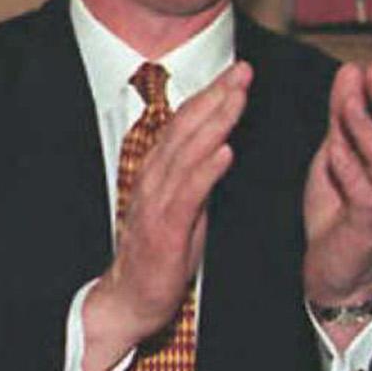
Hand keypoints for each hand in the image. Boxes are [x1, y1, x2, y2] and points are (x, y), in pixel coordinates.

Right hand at [81, 61, 250, 370]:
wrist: (129, 300)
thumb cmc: (158, 259)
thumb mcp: (183, 212)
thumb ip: (196, 181)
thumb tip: (217, 151)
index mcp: (157, 175)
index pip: (183, 126)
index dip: (209, 97)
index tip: (235, 74)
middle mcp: (153, 182)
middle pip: (185, 129)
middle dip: (216, 97)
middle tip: (242, 70)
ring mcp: (156, 204)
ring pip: (186, 153)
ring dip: (214, 122)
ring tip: (238, 97)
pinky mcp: (165, 229)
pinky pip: (188, 195)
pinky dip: (206, 170)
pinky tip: (225, 150)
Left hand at [303, 55, 371, 314]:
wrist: (332, 269)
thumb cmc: (337, 209)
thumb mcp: (335, 153)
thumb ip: (343, 115)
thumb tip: (350, 69)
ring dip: (367, 129)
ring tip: (346, 104)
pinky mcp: (367, 227)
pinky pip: (364, 195)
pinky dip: (349, 170)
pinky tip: (334, 148)